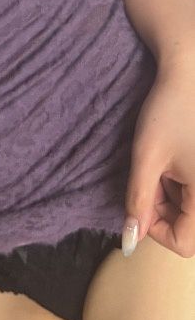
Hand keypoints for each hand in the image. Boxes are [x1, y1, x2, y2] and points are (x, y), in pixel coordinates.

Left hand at [123, 63, 194, 257]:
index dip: (154, 229)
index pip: (184, 243)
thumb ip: (138, 199)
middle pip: (187, 227)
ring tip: (162, 162)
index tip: (140, 200)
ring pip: (190, 212)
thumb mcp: (147, 155)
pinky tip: (172, 160)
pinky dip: (178, 184)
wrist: (189, 76)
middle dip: (161, 208)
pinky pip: (194, 195)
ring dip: (169, 196)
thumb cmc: (170, 111)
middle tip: (149, 174)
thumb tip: (130, 238)